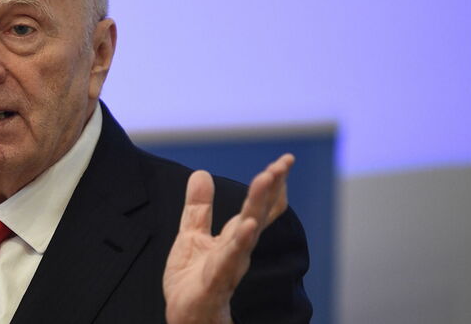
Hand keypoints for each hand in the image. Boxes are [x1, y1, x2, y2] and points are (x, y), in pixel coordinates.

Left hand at [163, 154, 293, 323]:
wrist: (184, 319)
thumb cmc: (192, 282)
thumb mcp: (191, 236)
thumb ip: (198, 208)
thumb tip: (201, 173)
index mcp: (234, 238)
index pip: (258, 208)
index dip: (271, 186)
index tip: (285, 161)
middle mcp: (238, 250)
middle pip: (257, 215)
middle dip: (270, 189)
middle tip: (282, 164)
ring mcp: (229, 266)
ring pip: (247, 234)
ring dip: (257, 207)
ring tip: (266, 180)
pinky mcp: (215, 283)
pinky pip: (228, 261)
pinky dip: (239, 244)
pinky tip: (247, 227)